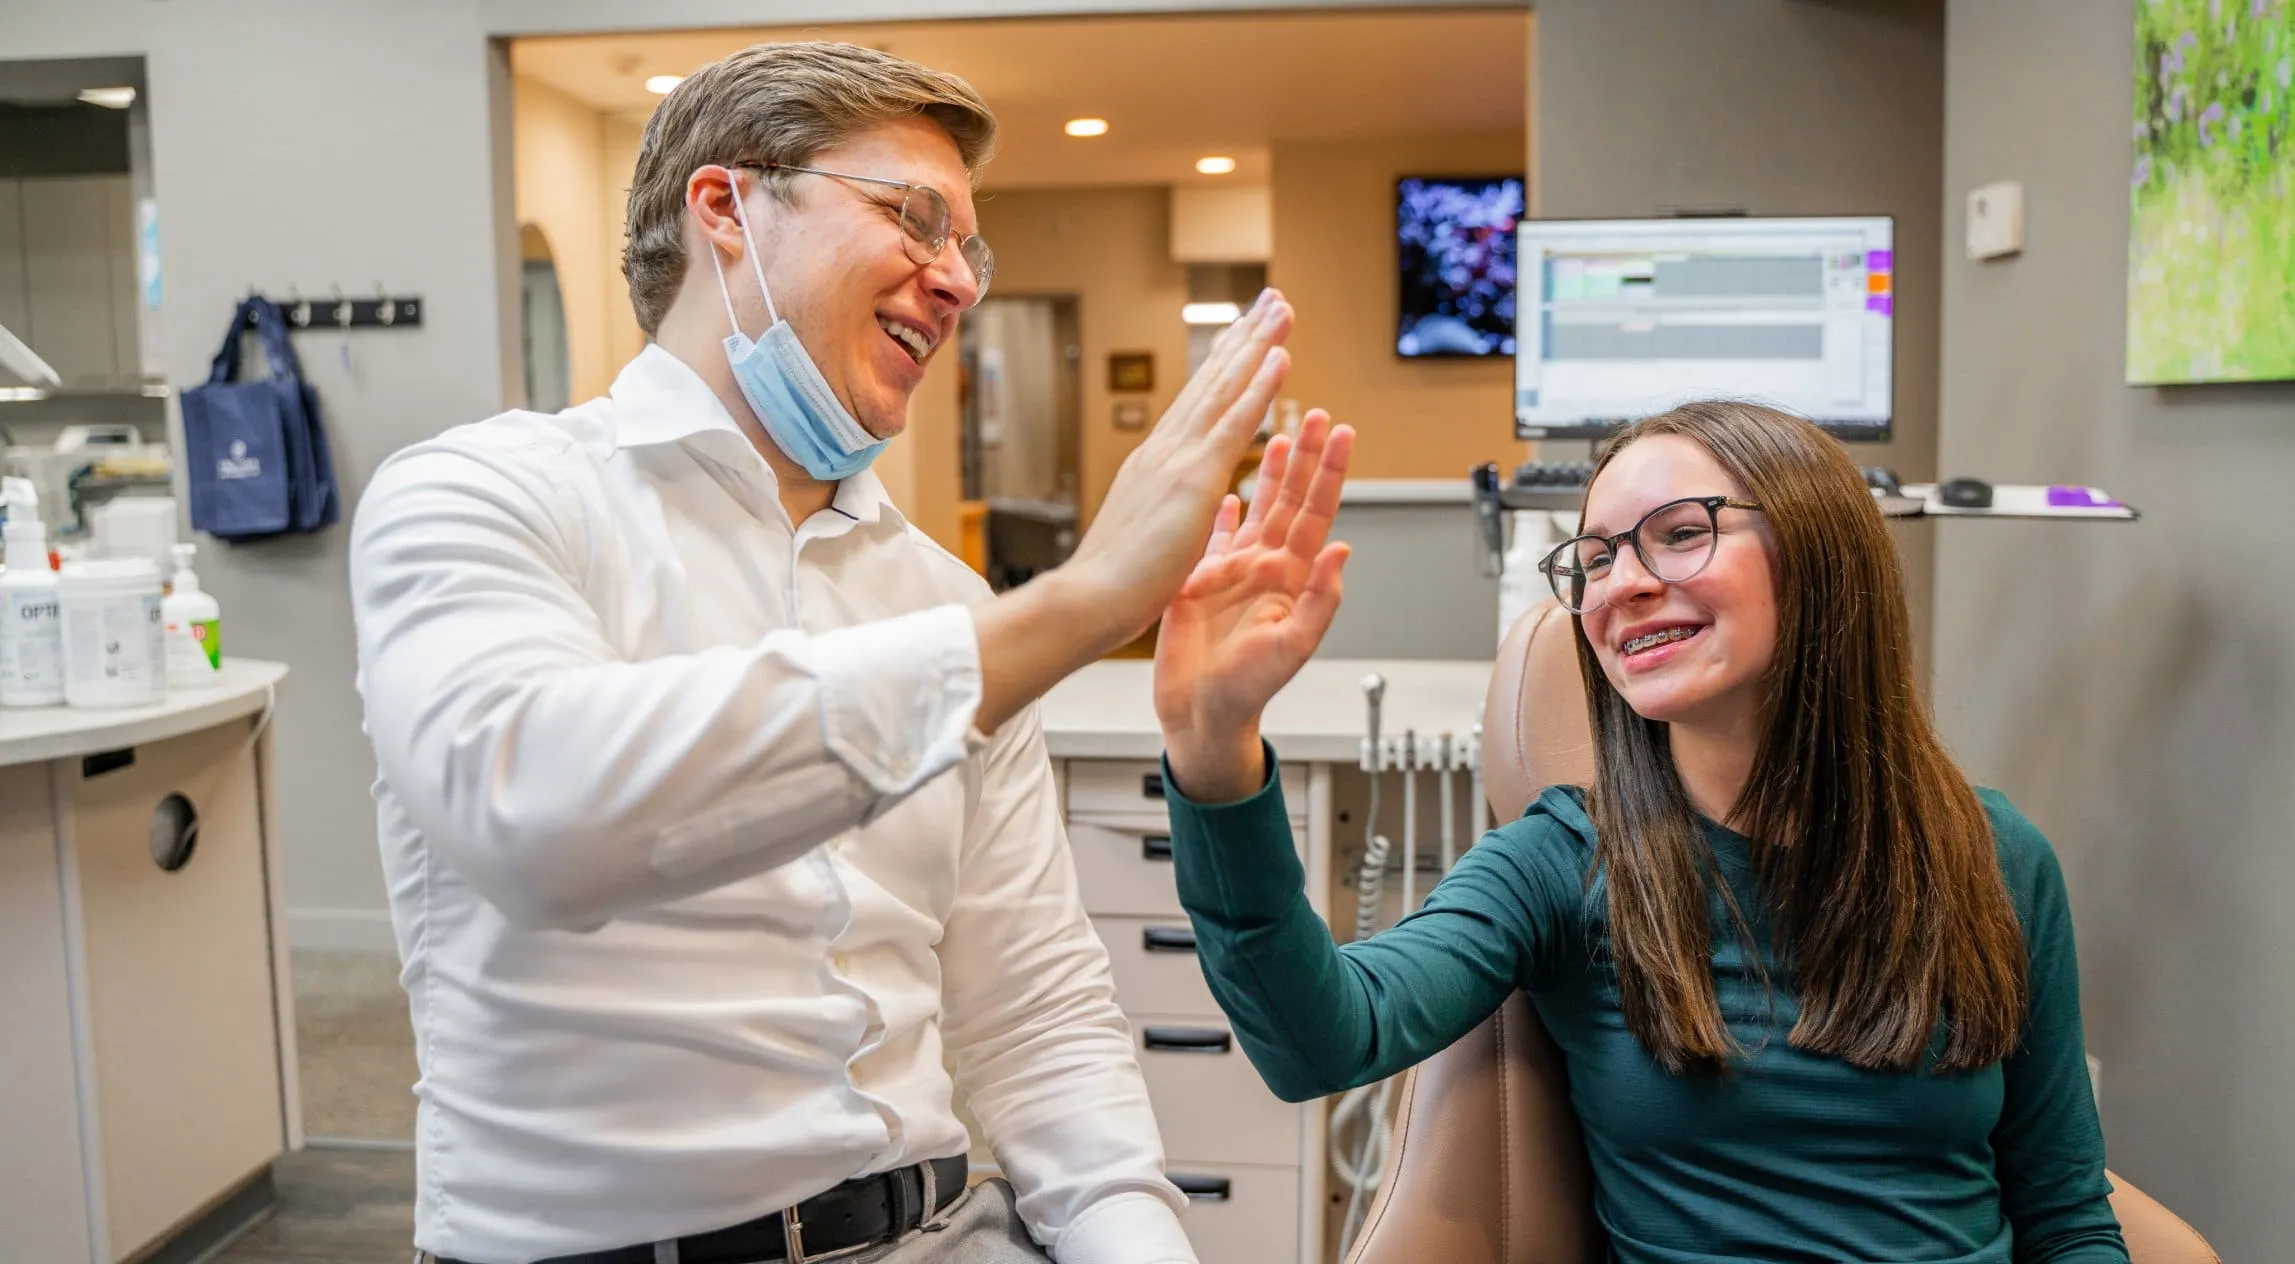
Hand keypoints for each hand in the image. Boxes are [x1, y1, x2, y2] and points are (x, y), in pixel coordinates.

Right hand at [1055, 290, 1296, 650]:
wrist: (1088, 600)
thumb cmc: (1110, 585)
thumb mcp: (1142, 534)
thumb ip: (1159, 511)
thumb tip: (1167, 506)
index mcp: (1155, 464)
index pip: (1197, 404)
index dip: (1224, 366)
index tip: (1243, 335)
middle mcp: (1165, 449)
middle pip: (1213, 381)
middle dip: (1244, 337)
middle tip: (1269, 300)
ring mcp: (1178, 458)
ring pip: (1226, 387)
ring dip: (1258, 344)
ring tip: (1282, 308)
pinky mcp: (1194, 478)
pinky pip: (1236, 422)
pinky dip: (1260, 386)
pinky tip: (1281, 355)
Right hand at [1154, 410, 1352, 801]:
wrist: (1200, 711)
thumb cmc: (1247, 688)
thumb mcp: (1293, 645)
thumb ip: (1320, 598)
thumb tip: (1344, 549)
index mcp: (1292, 579)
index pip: (1317, 514)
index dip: (1330, 474)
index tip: (1340, 435)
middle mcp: (1266, 568)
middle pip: (1291, 499)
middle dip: (1305, 457)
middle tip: (1316, 416)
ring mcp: (1234, 572)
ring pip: (1257, 509)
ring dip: (1269, 474)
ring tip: (1277, 435)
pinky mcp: (1200, 580)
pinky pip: (1214, 538)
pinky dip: (1221, 514)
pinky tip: (1227, 491)